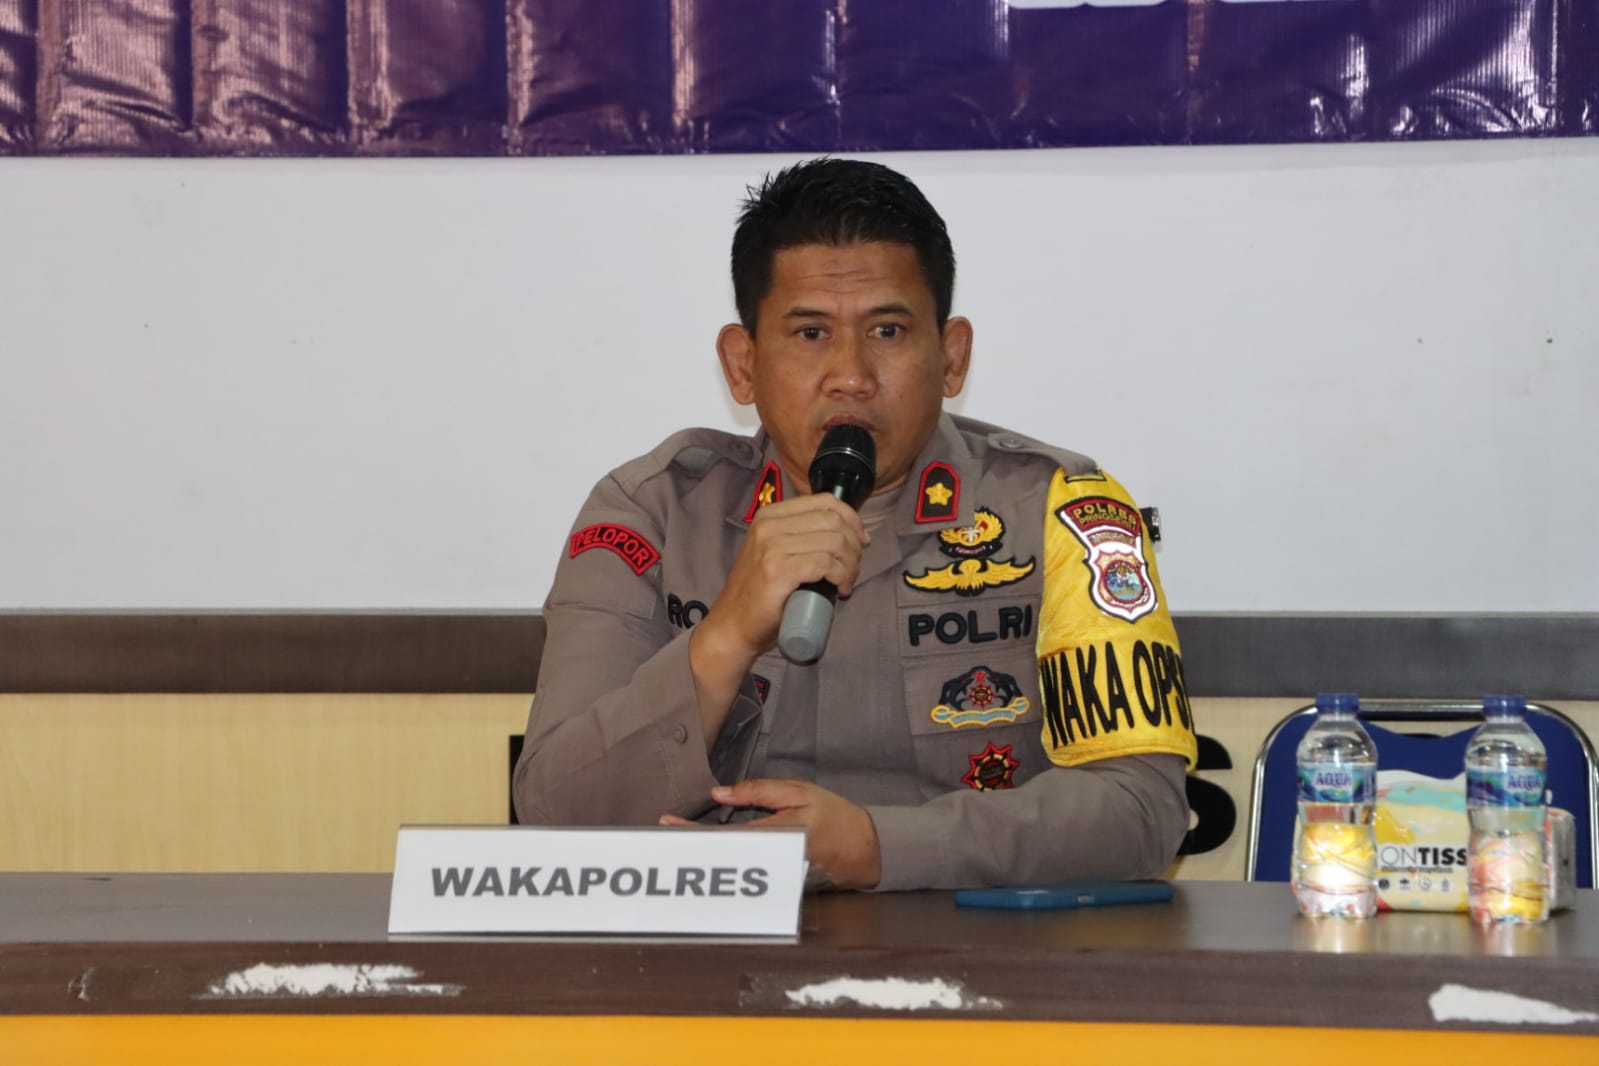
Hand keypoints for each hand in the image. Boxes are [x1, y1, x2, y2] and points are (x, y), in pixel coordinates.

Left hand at [660, 778, 881, 890]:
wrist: (864, 850)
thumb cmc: (833, 816)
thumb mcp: (798, 792)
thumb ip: (758, 791)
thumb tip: (721, 793)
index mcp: (773, 836)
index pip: (723, 836)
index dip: (692, 831)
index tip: (667, 824)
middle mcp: (769, 862)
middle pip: (719, 857)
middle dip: (689, 846)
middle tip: (661, 835)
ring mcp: (771, 877)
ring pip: (729, 868)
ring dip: (703, 857)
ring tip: (676, 844)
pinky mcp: (776, 883)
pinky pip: (744, 873)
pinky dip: (724, 864)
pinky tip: (707, 855)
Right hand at [688, 494, 866, 741]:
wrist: (734, 626)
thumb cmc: (760, 594)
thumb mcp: (775, 552)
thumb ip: (799, 537)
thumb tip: (845, 532)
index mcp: (769, 515)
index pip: (825, 501)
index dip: (851, 518)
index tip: (861, 540)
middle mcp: (769, 526)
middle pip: (833, 521)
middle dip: (854, 546)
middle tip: (853, 569)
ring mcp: (772, 547)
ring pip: (834, 542)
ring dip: (851, 564)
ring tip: (846, 582)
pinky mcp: (778, 570)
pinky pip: (826, 563)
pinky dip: (842, 576)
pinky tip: (842, 589)